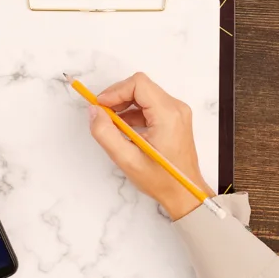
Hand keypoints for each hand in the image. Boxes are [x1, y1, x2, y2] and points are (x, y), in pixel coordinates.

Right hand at [87, 73, 214, 220]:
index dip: (115, 91)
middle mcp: (176, 108)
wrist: (184, 193)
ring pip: (144, 94)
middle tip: (102, 114)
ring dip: (125, 105)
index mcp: (168, 115)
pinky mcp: (174, 118)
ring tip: (112, 124)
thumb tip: (94, 111)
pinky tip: (125, 129)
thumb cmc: (162, 180)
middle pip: (141, 86)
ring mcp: (177, 112)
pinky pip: (150, 104)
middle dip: (118, 97)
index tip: (101, 105)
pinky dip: (134, 112)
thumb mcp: (127, 159)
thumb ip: (106, 133)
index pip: (138, 84)